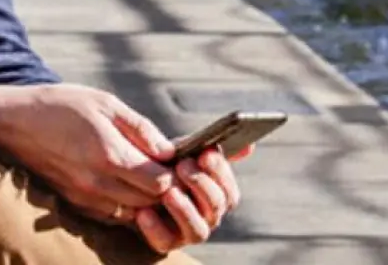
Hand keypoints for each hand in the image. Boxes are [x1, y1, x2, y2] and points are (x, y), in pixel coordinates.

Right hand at [0, 84, 175, 221]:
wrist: (14, 122)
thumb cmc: (61, 105)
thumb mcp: (105, 102)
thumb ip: (140, 128)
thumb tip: (170, 150)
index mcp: (109, 154)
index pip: (160, 183)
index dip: (176, 174)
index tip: (178, 160)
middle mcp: (98, 183)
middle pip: (150, 201)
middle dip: (165, 188)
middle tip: (169, 168)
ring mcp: (85, 197)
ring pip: (133, 212)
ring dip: (146, 198)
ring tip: (148, 174)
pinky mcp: (75, 203)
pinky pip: (112, 214)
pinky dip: (126, 204)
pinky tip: (126, 184)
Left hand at [132, 145, 247, 253]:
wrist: (137, 184)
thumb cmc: (168, 167)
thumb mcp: (187, 152)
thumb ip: (211, 149)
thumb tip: (249, 145)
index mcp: (218, 196)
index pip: (229, 191)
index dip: (220, 173)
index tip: (205, 154)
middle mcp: (209, 216)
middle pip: (216, 207)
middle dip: (200, 184)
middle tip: (182, 166)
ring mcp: (189, 231)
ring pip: (198, 230)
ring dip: (184, 210)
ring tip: (168, 192)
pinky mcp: (167, 242)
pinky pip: (165, 241)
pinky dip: (155, 228)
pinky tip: (144, 212)